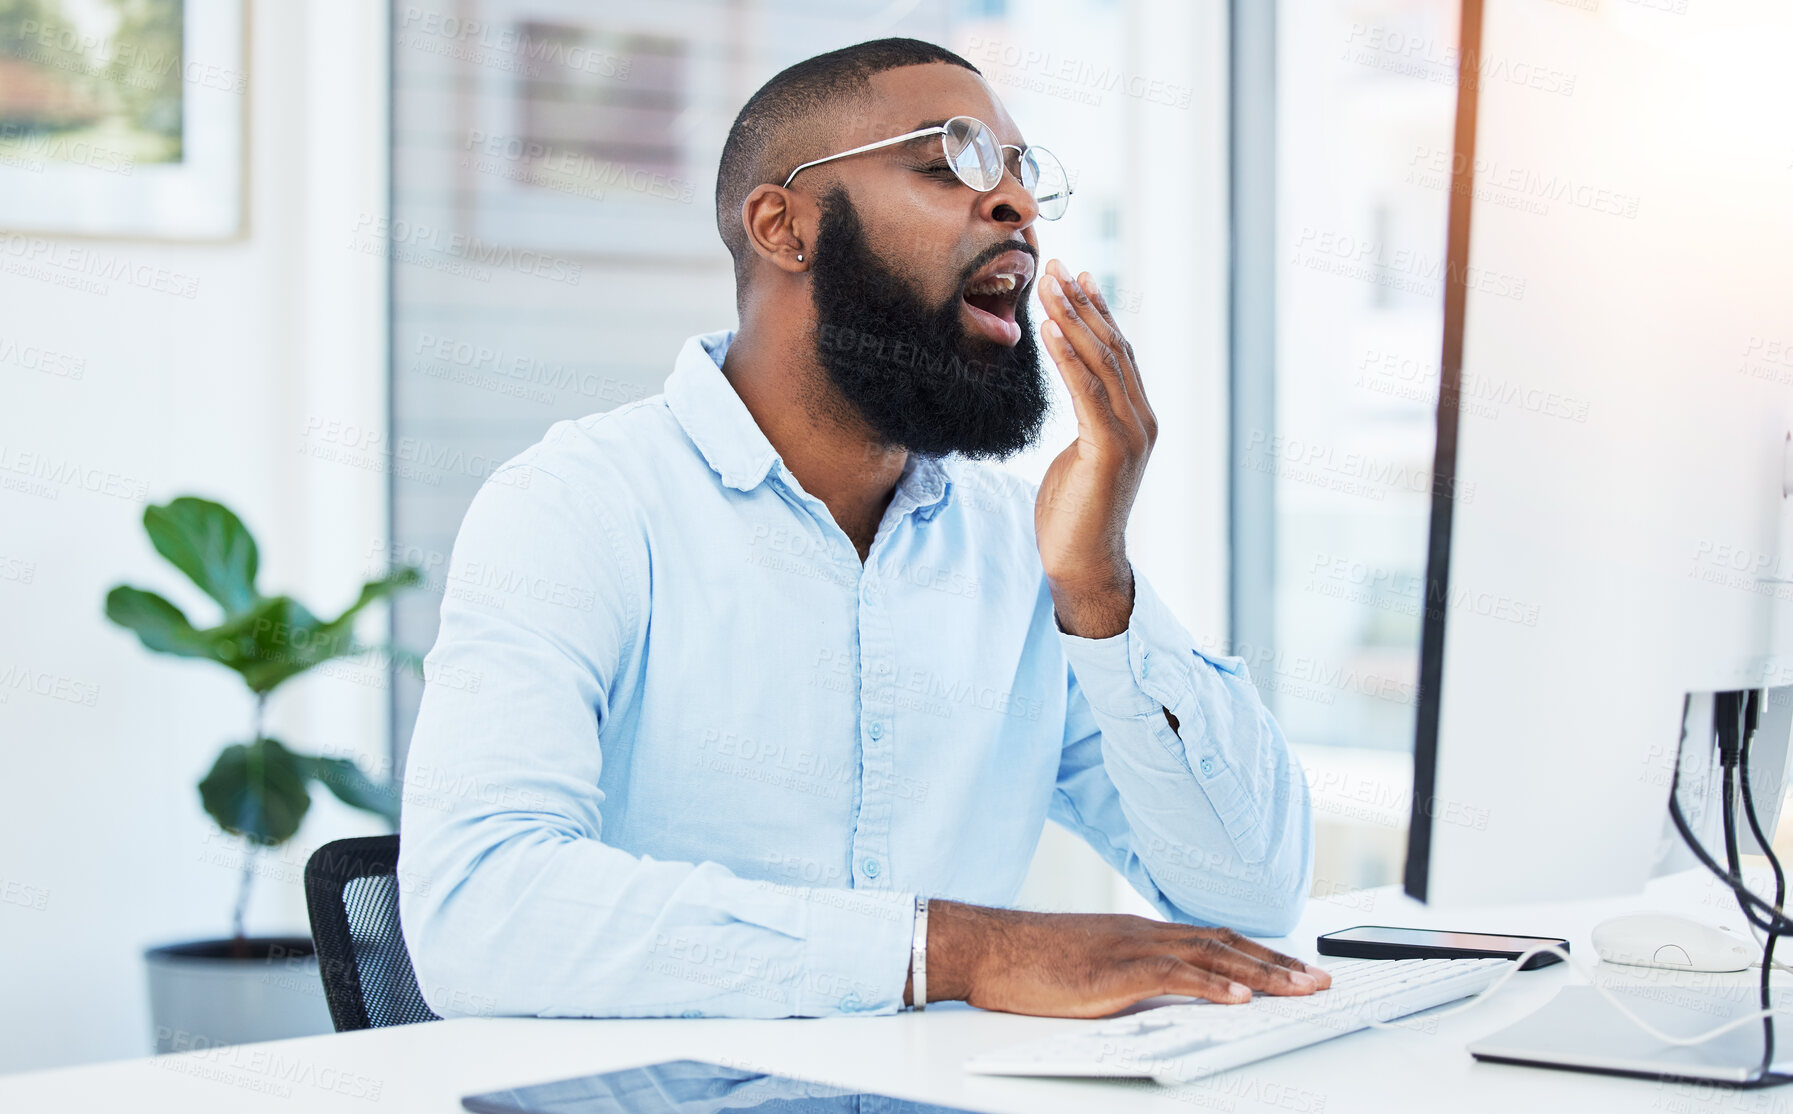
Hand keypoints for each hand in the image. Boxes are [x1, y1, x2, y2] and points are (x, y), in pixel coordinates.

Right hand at [908, 902, 1330, 1017]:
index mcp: (1140, 932)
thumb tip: (1164, 997)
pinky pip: (1171, 977)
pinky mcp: (1113, 971)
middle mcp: (1143, 933)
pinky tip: (1238, 998)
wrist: (987, 947)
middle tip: (1322, 980)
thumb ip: (1130, 975)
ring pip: (1210, 956)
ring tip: (1301, 989)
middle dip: (1278, 964)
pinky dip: (1210, 986)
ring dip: (1262, 974)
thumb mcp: (1090, 965)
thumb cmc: (1028, 960)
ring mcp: (1130, 949)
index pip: (1215, 938)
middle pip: (1225, 944)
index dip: (1260, 953)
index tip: (1295, 968)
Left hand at [1033, 260, 1155, 638]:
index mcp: (1136, 419)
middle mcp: (1142, 420)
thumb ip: (1086, 421)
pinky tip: (1049, 328)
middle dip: (1082, 302)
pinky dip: (1067, 356)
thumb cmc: (1072, 514)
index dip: (1097, 311)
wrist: (1080, 563)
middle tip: (1057, 264)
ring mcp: (1131, 435)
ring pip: (1101, 363)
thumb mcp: (1078, 455)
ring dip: (1072, 318)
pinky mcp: (1111, 450)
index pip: (1118, 353)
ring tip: (1048, 284)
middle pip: (1111, 347)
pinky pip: (1087, 392)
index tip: (1077, 276)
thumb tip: (1078, 395)